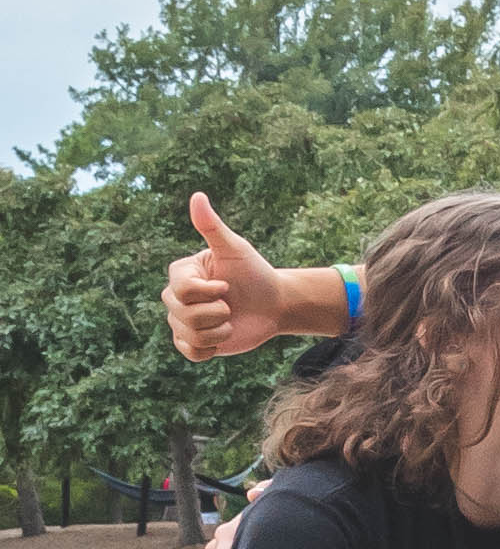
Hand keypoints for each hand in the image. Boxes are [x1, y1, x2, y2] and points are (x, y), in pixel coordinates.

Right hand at [163, 195, 290, 362]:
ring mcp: (184, 320)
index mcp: (181, 273)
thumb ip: (213, 227)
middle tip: (232, 306)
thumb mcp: (236, 249)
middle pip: (182, 314)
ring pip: (188, 334)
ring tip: (231, 320)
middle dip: (216, 313)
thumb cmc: (255, 273)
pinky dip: (208, 349)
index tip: (227, 285)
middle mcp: (176, 296)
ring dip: (219, 331)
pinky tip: (221, 339)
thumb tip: (197, 196)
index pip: (181, 290)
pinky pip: (190, 353)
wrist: (274, 303)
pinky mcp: (194, 341)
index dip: (209, 292)